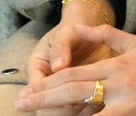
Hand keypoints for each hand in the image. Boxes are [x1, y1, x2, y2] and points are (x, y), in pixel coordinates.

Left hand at [17, 26, 135, 115]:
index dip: (49, 82)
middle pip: (74, 92)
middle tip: (20, 104)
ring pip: (87, 113)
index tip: (28, 90)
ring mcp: (128, 106)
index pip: (76, 74)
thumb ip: (106, 35)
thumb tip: (78, 27)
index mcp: (117, 66)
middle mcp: (119, 86)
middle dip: (44, 99)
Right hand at [22, 0, 115, 115]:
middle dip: (61, 107)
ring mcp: (61, 91)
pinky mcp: (77, 95)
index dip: (47, 94)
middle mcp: (46, 84)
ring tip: (91, 103)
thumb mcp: (65, 34)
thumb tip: (58, 66)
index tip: (65, 94)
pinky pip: (79, 109)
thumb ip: (60, 48)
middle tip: (79, 102)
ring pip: (62, 111)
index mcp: (37, 69)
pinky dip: (88, 109)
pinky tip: (99, 104)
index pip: (35, 89)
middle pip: (45, 107)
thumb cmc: (72, 30)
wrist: (88, 28)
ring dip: (75, 110)